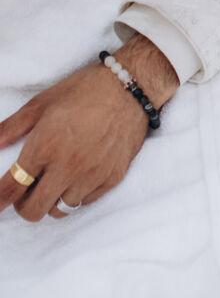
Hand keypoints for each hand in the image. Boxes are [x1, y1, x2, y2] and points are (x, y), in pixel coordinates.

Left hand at [0, 37, 176, 223]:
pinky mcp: (111, 178)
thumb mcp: (41, 103)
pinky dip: (76, 194)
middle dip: (24, 205)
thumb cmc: (84, 91)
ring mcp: (91, 175)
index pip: (11, 188)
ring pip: (60, 210)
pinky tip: (78, 176)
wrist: (130, 87)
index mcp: (44, 147)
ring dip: (52, 199)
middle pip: (33, 210)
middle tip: (27, 190)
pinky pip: (85, 202)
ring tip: (55, 181)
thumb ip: (11, 128)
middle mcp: (66, 166)